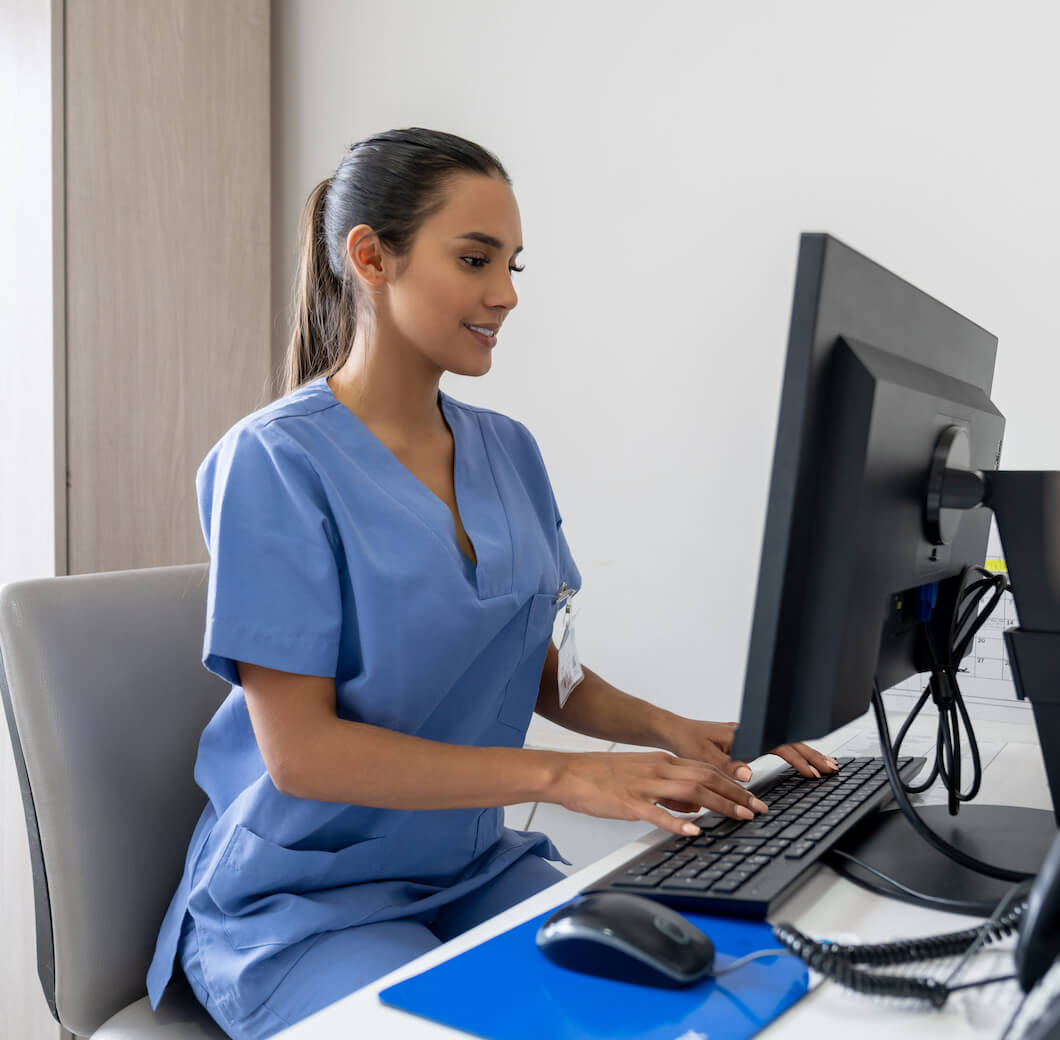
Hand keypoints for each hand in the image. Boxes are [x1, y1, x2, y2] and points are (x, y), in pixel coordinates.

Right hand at [549, 751, 768, 836]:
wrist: (568, 772)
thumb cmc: (601, 776)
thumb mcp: (642, 776)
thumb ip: (669, 790)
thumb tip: (695, 807)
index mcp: (661, 762)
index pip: (706, 769)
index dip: (733, 782)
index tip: (752, 795)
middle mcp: (658, 769)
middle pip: (706, 778)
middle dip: (737, 794)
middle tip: (759, 808)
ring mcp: (644, 785)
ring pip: (691, 791)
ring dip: (720, 804)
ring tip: (740, 816)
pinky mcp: (628, 802)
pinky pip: (657, 812)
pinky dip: (677, 820)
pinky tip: (693, 830)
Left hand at [663, 719, 839, 809]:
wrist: (673, 731)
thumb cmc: (686, 742)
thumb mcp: (704, 757)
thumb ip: (727, 767)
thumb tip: (749, 774)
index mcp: (743, 734)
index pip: (779, 744)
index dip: (797, 759)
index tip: (813, 773)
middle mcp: (749, 733)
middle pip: (787, 741)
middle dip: (811, 755)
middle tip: (831, 768)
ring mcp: (749, 736)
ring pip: (783, 742)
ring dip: (804, 754)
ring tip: (823, 765)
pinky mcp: (745, 742)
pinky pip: (775, 746)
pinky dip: (790, 754)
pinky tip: (799, 762)